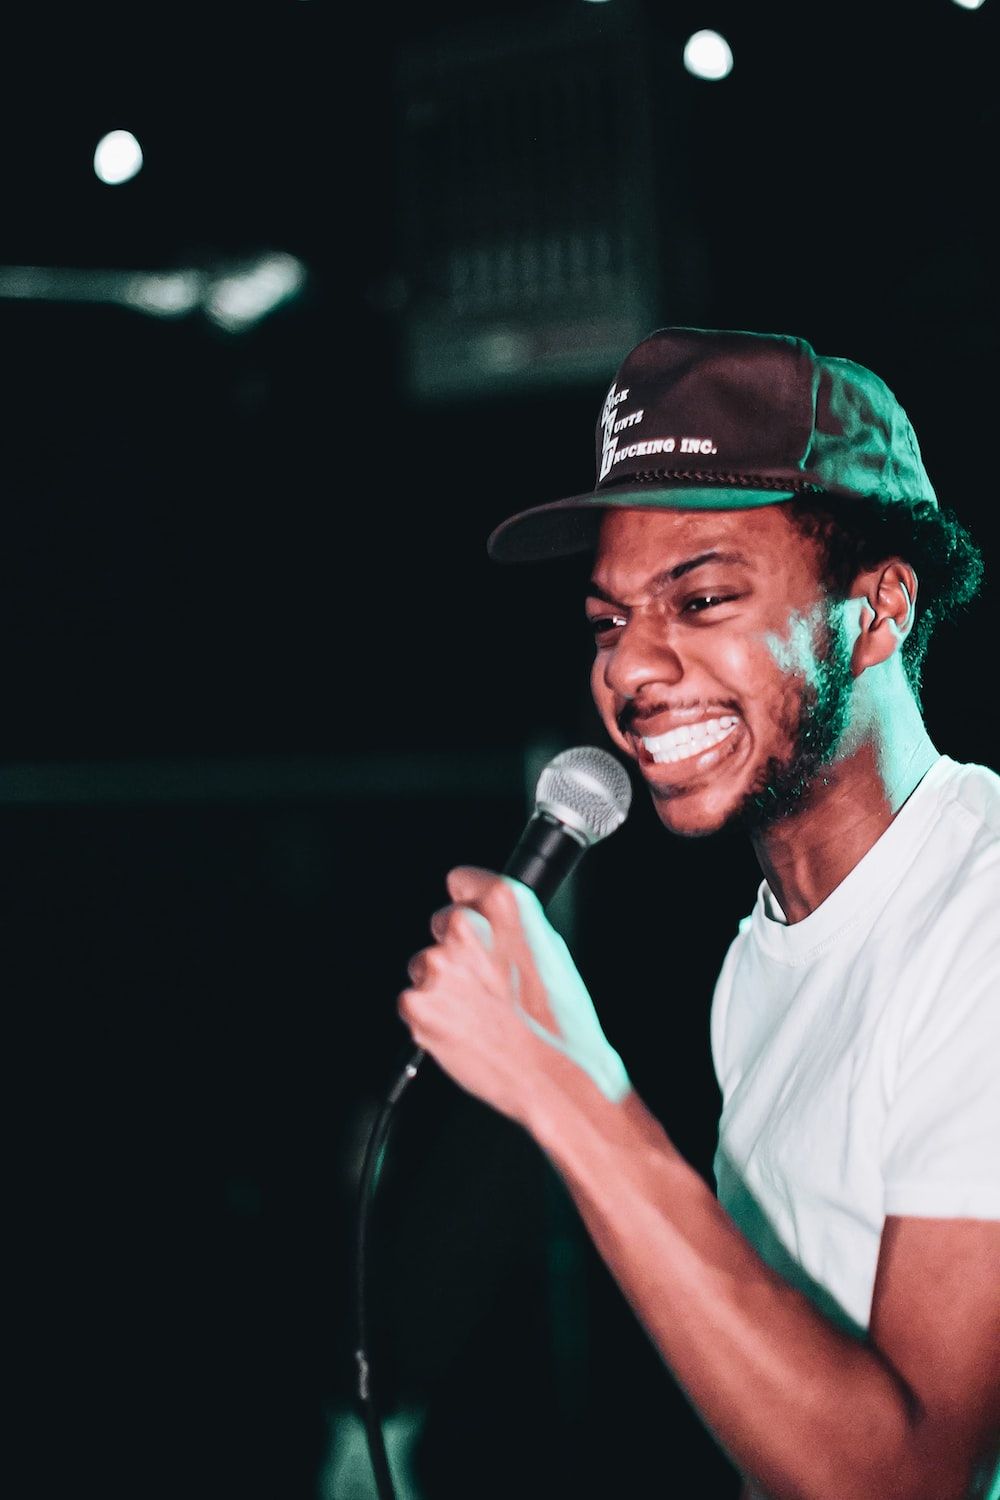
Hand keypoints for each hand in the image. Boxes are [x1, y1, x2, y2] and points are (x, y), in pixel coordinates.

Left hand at [398, 866, 629, 1127]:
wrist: (556, 1077)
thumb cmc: (561, 1021)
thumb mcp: (550, 950)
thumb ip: (510, 924)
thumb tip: (486, 919)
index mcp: (504, 903)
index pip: (461, 881)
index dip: (470, 904)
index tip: (478, 922)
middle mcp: (466, 926)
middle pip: (443, 922)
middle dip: (458, 948)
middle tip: (487, 982)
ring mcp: (438, 965)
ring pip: (426, 964)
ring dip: (444, 984)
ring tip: (482, 1013)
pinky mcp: (417, 1004)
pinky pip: (414, 1001)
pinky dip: (432, 1016)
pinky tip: (466, 1030)